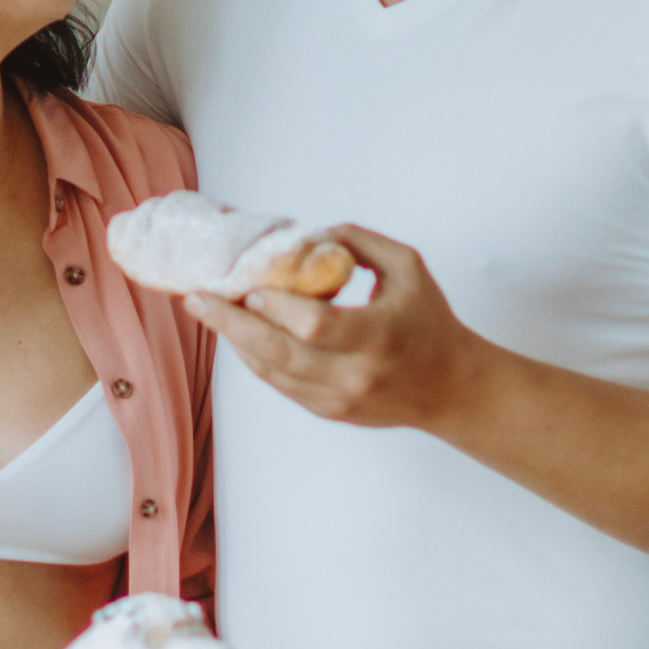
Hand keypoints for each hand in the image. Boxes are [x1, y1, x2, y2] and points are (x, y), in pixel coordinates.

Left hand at [188, 227, 482, 430]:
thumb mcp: (408, 268)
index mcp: (379, 336)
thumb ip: (359, 242)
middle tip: (196, 298)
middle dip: (230, 324)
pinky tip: (239, 334)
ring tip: (209, 311)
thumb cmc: (431, 323)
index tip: (252, 288)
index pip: (315, 325)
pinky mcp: (329, 412)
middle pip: (278, 353)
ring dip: (235, 341)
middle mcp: (355, 374)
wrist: (452, 389)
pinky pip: (280, 384)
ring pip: (271, 372)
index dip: (277, 307)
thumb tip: (308, 235)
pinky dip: (255, 358)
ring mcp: (338, 400)